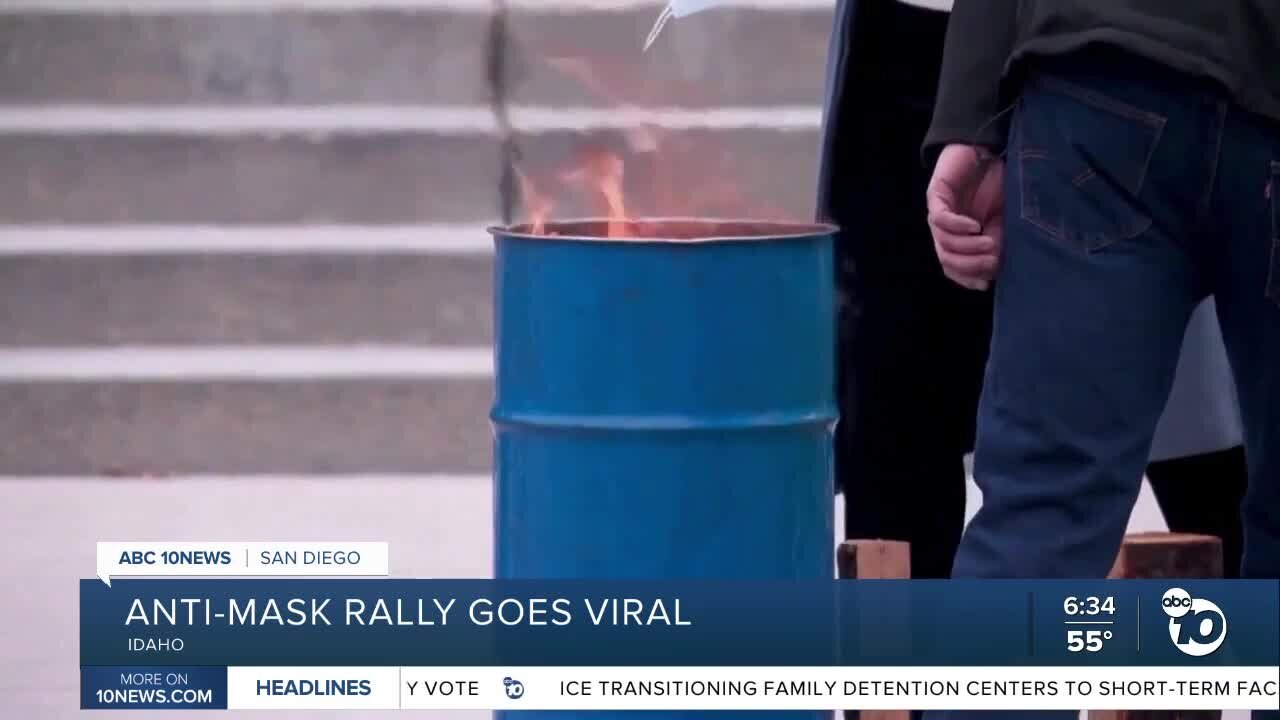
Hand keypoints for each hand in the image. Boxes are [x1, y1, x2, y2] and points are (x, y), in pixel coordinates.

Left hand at [926, 144, 1004, 290]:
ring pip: (944, 244)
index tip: (987, 282)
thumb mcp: (1003, 219)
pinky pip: (941, 220)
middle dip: (971, 266)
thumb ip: (998, 241)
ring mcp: (939, 214)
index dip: (968, 278)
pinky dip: (958, 227)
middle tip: (993, 261)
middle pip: (947, 261)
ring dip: (968, 248)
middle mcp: (944, 230)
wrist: (986, 150)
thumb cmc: (996, 184)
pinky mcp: (936, 196)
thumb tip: (996, 269)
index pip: (954, 268)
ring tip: (989, 243)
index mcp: (958, 238)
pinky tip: (974, 226)